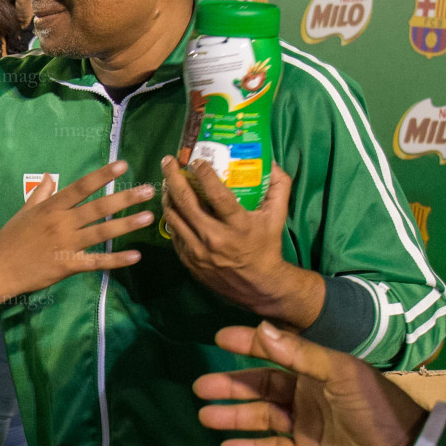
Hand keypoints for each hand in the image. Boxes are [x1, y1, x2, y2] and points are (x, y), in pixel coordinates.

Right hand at [0, 160, 151, 297]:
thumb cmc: (10, 239)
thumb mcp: (24, 212)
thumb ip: (40, 194)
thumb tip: (51, 177)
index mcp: (52, 207)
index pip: (81, 187)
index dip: (102, 175)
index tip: (122, 165)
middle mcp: (62, 223)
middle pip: (98, 208)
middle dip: (124, 198)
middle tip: (148, 191)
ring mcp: (66, 244)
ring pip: (101, 232)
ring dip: (126, 225)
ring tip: (148, 217)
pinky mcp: (68, 265)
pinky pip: (96, 261)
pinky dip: (116, 260)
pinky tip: (135, 256)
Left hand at [161, 157, 322, 328]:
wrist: (258, 286)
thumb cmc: (267, 246)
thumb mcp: (277, 216)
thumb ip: (278, 187)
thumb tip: (271, 161)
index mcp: (238, 226)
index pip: (217, 195)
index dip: (204, 174)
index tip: (196, 160)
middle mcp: (215, 239)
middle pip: (186, 202)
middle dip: (173, 177)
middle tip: (168, 161)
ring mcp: (198, 251)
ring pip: (173, 216)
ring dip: (167, 195)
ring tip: (167, 180)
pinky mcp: (188, 260)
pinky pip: (174, 233)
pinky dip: (172, 216)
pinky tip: (173, 205)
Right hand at [194, 322, 426, 445]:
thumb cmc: (373, 408)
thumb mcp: (340, 374)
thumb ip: (300, 354)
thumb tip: (261, 328)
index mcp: (316, 369)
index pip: (275, 352)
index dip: (248, 344)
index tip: (219, 339)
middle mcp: (306, 393)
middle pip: (260, 386)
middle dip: (231, 385)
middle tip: (200, 387)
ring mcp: (304, 424)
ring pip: (260, 416)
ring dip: (233, 416)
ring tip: (204, 416)